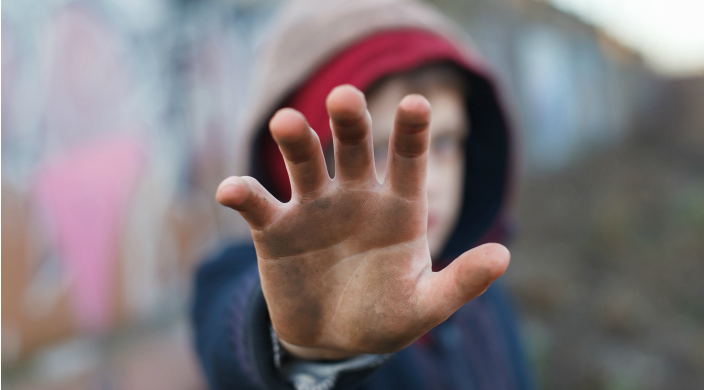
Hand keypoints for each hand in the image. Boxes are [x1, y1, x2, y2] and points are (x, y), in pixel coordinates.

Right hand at [217, 85, 509, 359]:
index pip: (408, 161)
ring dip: (295, 141)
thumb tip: (504, 256)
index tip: (417, 104)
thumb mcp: (424, 306)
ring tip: (285, 122)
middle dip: (349, 121)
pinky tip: (230, 191)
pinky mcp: (276, 230)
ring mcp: (314, 208)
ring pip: (305, 163)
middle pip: (353, 147)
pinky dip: (243, 194)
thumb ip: (459, 283)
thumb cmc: (385, 317)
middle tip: (344, 97)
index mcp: (398, 207)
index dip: (411, 133)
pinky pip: (258, 205)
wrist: (334, 340)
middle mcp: (356, 196)